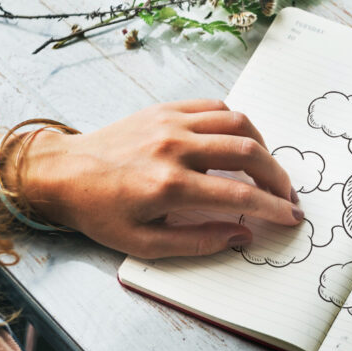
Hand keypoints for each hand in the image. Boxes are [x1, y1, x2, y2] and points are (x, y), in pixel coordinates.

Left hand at [18, 99, 303, 257]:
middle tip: (286, 194)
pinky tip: (240, 142)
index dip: (273, 208)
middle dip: (277, 176)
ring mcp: (170, 123)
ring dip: (262, 146)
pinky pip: (215, 107)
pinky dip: (236, 123)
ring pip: (237, 123)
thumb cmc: (99, 211)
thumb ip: (197, 242)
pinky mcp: (165, 109)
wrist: (60, 171)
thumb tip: (242, 235)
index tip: (291, 217)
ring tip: (267, 168)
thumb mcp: (143, 243)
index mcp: (169, 186)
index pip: (239, 195)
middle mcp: (174, 148)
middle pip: (248, 152)